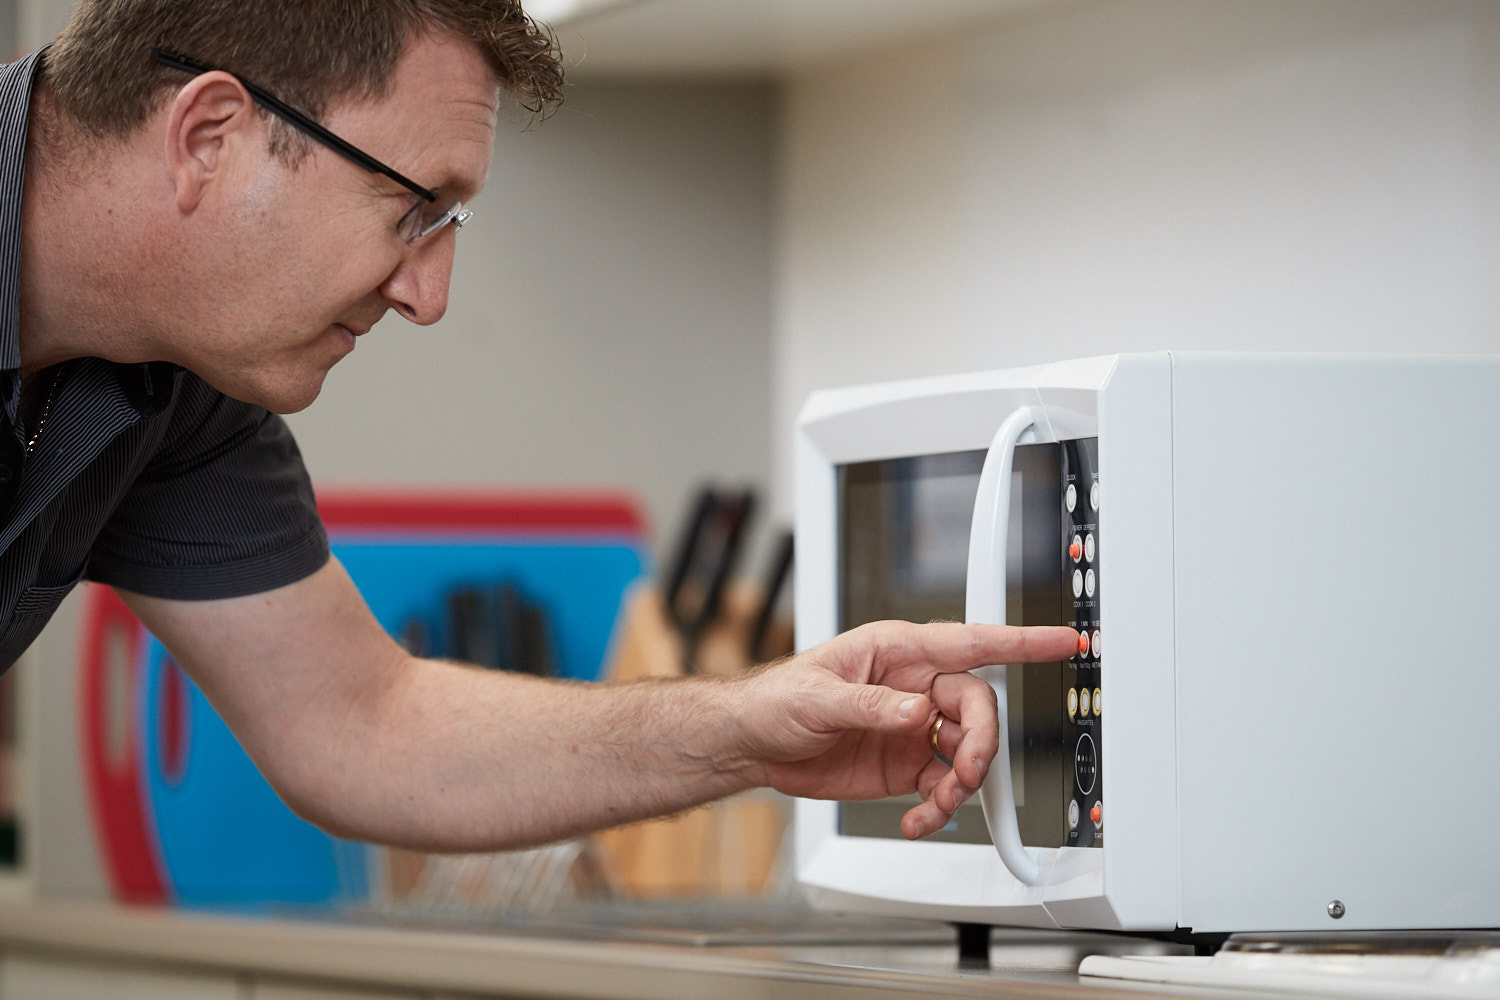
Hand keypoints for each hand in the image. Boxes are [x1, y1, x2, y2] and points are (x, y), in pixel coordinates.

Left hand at [735, 620, 1079, 839]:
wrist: (752, 744)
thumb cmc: (776, 700)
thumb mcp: (817, 698)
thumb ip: (871, 705)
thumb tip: (917, 711)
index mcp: (897, 651)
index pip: (971, 642)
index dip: (1021, 640)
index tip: (1062, 641)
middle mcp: (915, 686)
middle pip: (977, 708)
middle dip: (980, 745)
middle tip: (964, 775)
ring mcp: (913, 727)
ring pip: (967, 751)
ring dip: (962, 784)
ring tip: (936, 807)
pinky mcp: (906, 763)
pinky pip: (943, 786)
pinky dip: (938, 809)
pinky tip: (918, 820)